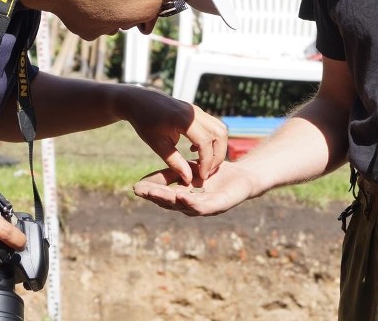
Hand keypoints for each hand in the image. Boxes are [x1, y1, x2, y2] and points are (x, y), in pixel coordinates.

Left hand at [121, 87, 226, 183]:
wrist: (140, 101)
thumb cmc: (145, 122)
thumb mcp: (157, 144)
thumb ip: (175, 162)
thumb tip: (189, 179)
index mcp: (184, 120)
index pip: (205, 142)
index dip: (206, 162)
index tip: (201, 176)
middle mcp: (195, 113)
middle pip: (220, 134)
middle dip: (218, 156)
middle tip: (207, 171)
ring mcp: (198, 111)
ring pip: (221, 129)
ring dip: (218, 147)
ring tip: (205, 163)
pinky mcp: (198, 112)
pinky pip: (214, 126)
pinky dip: (213, 140)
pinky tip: (196, 150)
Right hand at [133, 161, 254, 215]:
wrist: (242, 177)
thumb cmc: (214, 175)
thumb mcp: (187, 169)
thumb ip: (169, 174)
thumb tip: (145, 179)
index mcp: (183, 198)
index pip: (163, 195)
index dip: (150, 192)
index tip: (135, 187)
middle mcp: (191, 206)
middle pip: (170, 202)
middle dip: (155, 196)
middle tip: (140, 191)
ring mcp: (204, 208)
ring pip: (183, 205)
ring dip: (169, 200)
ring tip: (155, 194)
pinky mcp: (218, 206)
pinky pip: (202, 206)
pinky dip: (191, 202)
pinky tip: (182, 196)